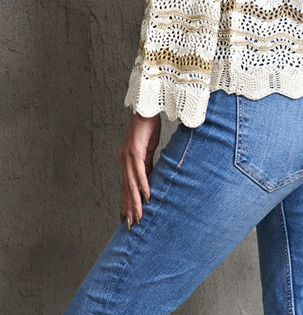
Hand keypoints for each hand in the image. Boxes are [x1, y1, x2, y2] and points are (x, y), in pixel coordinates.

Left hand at [118, 111, 160, 228]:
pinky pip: (139, 172)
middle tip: (130, 225)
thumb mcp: (149, 148)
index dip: (126, 201)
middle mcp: (124, 159)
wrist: (146, 106)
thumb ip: (147, 164)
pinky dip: (142, 185)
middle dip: (128, 207)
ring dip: (134, 201)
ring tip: (138, 216)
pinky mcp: (135, 151)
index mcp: (127, 159)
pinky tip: (146, 196)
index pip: (126, 185)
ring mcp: (128, 155)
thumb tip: (149, 180)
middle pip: (126, 188)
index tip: (127, 216)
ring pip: (130, 183)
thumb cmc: (148, 125)